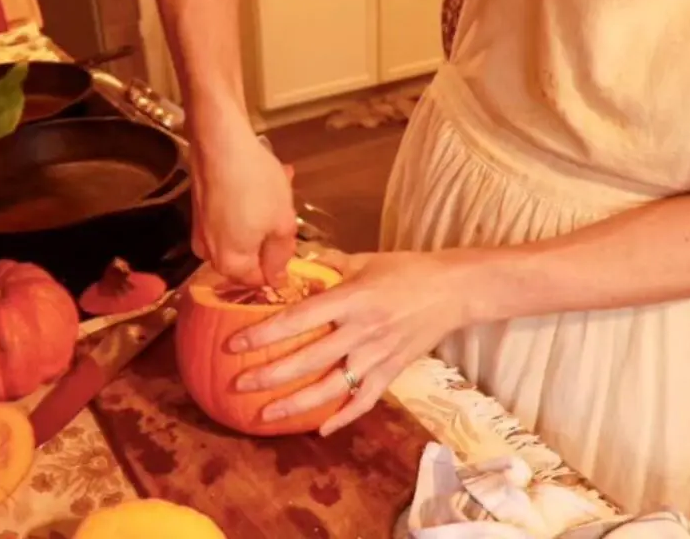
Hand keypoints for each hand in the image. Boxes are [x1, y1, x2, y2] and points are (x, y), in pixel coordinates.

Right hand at [190, 127, 296, 285]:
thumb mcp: (282, 224)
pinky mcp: (199, 209)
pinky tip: (261, 181)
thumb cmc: (254, 183)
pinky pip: (228, 216)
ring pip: (240, 233)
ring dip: (261, 216)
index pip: (258, 281)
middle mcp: (209, 253)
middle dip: (268, 237)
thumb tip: (276, 277)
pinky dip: (246, 204)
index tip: (290, 244)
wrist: (219, 141)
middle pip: (248, 257)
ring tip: (278, 190)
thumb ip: (281, 256)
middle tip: (285, 213)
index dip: (278, 267)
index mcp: (230, 264)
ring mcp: (201, 230)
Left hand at [228, 249, 468, 435]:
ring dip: (297, 404)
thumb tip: (291, 265)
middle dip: (270, 375)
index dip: (264, 333)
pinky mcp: (393, 371)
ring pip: (332, 387)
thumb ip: (327, 264)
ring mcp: (378, 355)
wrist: (454, 290)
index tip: (235, 344)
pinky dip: (343, 417)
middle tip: (238, 385)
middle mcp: (362, 331)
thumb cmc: (407, 270)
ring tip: (265, 415)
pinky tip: (320, 429)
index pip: (298, 319)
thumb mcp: (364, 259)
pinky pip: (365, 400)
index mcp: (351, 299)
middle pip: (309, 358)